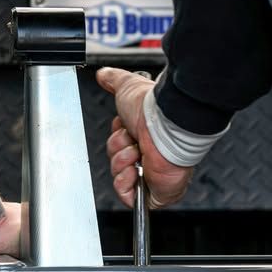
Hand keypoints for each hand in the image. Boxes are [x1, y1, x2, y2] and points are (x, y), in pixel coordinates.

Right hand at [97, 67, 191, 208]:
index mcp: (146, 136)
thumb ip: (115, 80)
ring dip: (122, 163)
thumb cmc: (153, 110)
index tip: (124, 128)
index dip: (116, 139)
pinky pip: (128, 196)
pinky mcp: (156, 192)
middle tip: (131, 140)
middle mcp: (151, 156)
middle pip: (116, 162)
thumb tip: (104, 74)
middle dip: (117, 150)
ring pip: (119, 177)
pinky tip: (134, 169)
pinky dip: (124, 183)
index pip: (119, 147)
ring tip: (137, 151)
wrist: (167, 124)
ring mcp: (154, 176)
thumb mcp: (127, 88)